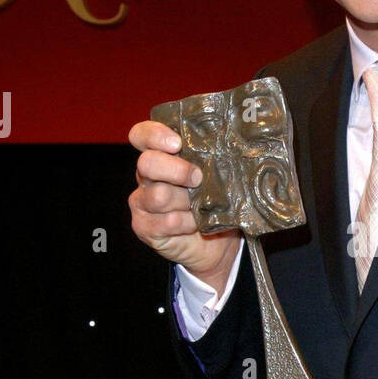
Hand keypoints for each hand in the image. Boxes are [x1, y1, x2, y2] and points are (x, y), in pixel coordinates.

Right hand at [128, 119, 239, 287]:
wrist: (215, 243)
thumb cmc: (214, 201)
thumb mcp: (215, 176)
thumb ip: (214, 158)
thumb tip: (235, 144)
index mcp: (160, 156)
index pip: (142, 135)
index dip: (155, 134)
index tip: (177, 142)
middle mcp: (146, 176)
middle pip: (147, 163)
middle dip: (177, 170)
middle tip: (198, 178)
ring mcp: (142, 202)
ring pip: (159, 195)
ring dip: (186, 202)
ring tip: (200, 207)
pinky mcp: (144, 226)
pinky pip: (166, 221)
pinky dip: (186, 223)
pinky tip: (195, 224)